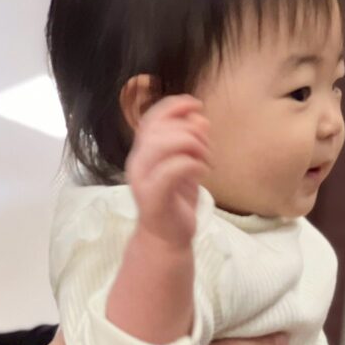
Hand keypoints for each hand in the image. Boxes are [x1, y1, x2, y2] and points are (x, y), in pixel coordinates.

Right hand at [126, 95, 210, 246]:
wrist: (167, 238)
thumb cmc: (177, 201)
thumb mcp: (186, 164)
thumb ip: (190, 141)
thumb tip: (200, 118)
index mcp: (143, 151)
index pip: (152, 117)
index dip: (174, 105)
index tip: (197, 105)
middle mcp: (137, 161)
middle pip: (160, 128)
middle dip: (190, 131)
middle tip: (207, 148)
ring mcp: (142, 179)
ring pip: (164, 143)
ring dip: (193, 145)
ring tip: (205, 159)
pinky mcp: (153, 196)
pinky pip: (173, 168)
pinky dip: (193, 164)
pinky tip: (203, 172)